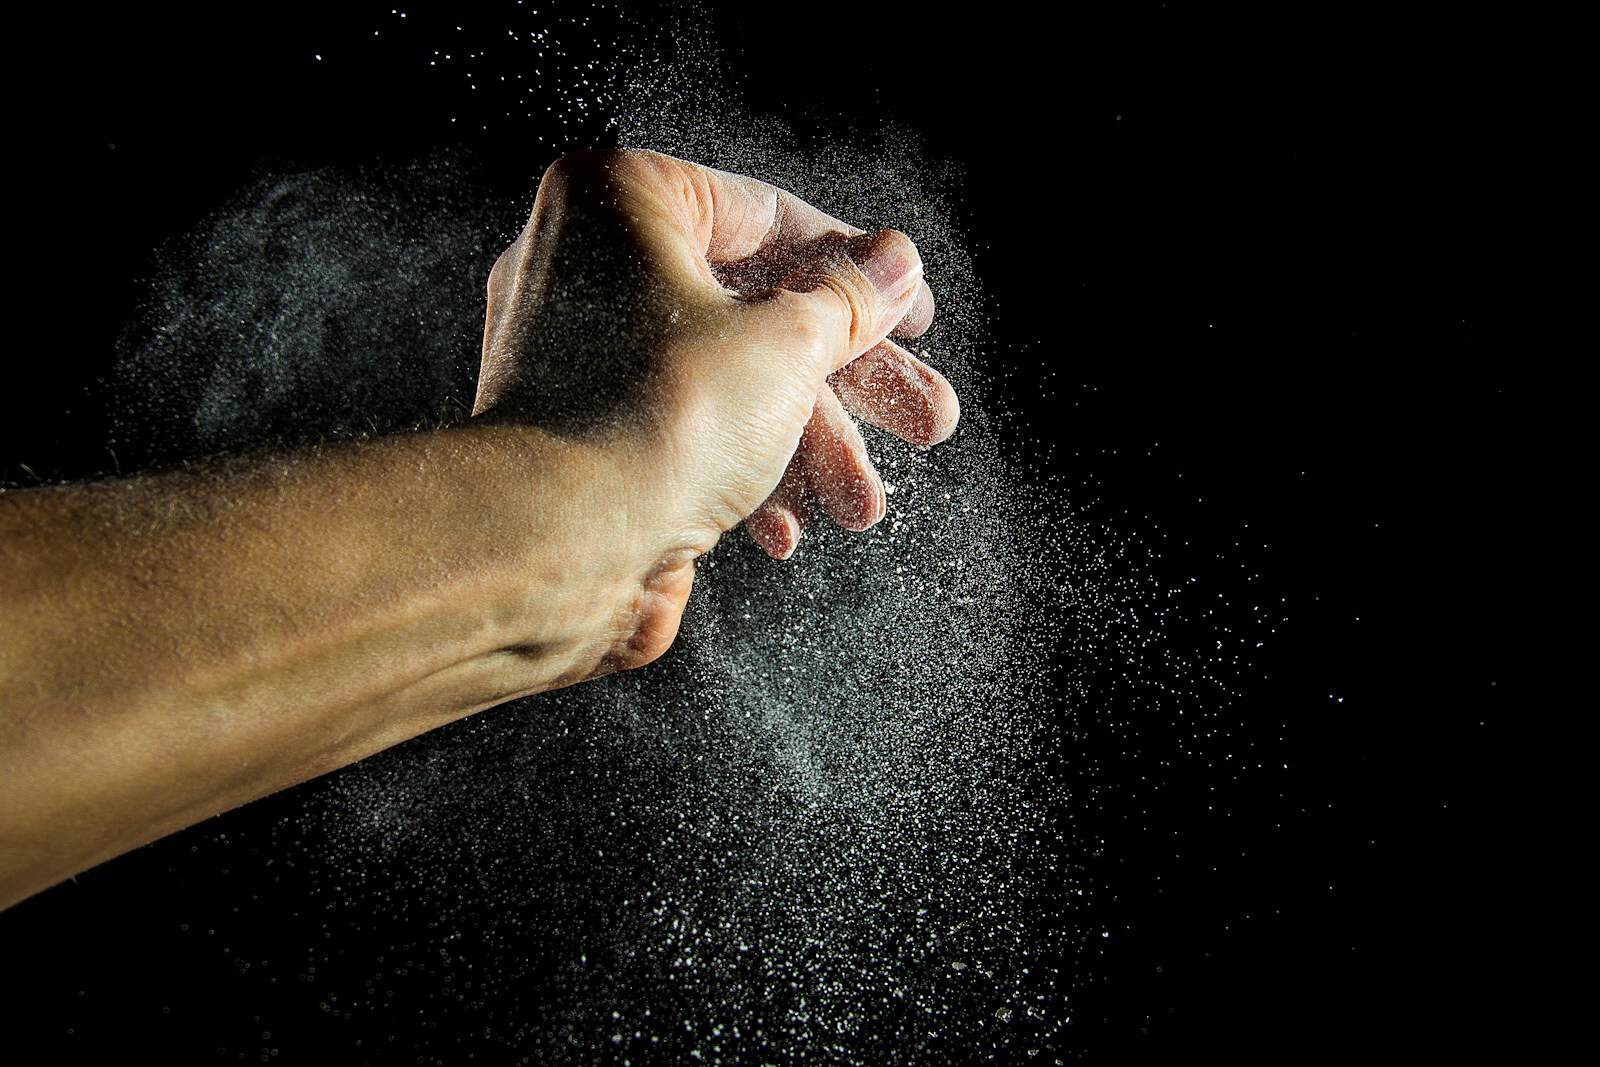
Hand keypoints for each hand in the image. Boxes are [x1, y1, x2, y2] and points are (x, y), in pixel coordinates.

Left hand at [474, 149, 959, 667]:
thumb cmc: (657, 419)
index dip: (857, 269)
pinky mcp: (578, 435)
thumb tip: (894, 266)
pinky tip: (785, 530)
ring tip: (864, 506)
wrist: (550, 549)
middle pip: (753, 311)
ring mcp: (576, 357)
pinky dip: (737, 473)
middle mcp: (585, 266)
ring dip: (807, 447)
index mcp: (619, 199)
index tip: (912, 313)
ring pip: (722, 383)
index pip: (766, 216)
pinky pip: (677, 433)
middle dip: (850, 384)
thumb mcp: (786, 345)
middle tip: (926, 420)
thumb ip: (848, 303)